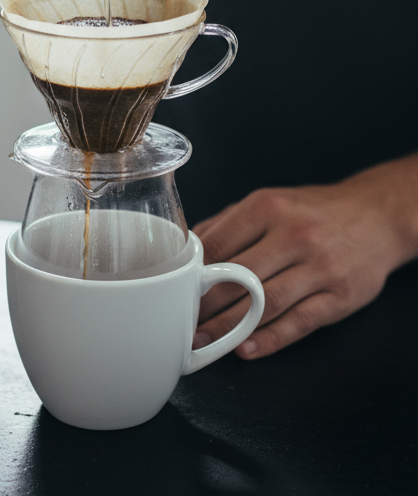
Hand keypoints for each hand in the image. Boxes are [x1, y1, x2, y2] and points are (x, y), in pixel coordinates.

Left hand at [192, 154, 417, 359]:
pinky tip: (246, 348)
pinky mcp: (339, 296)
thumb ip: (229, 224)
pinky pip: (299, 322)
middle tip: (181, 323)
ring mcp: (319, 267)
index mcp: (268, 208)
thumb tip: (189, 247)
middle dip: (203, 306)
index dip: (191, 274)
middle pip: (237, 277)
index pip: (218, 244)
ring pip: (264, 304)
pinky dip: (270, 339)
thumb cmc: (314, 211)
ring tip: (203, 342)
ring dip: (228, 328)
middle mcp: (293, 235)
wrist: (376, 215)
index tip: (173, 292)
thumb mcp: (271, 202)